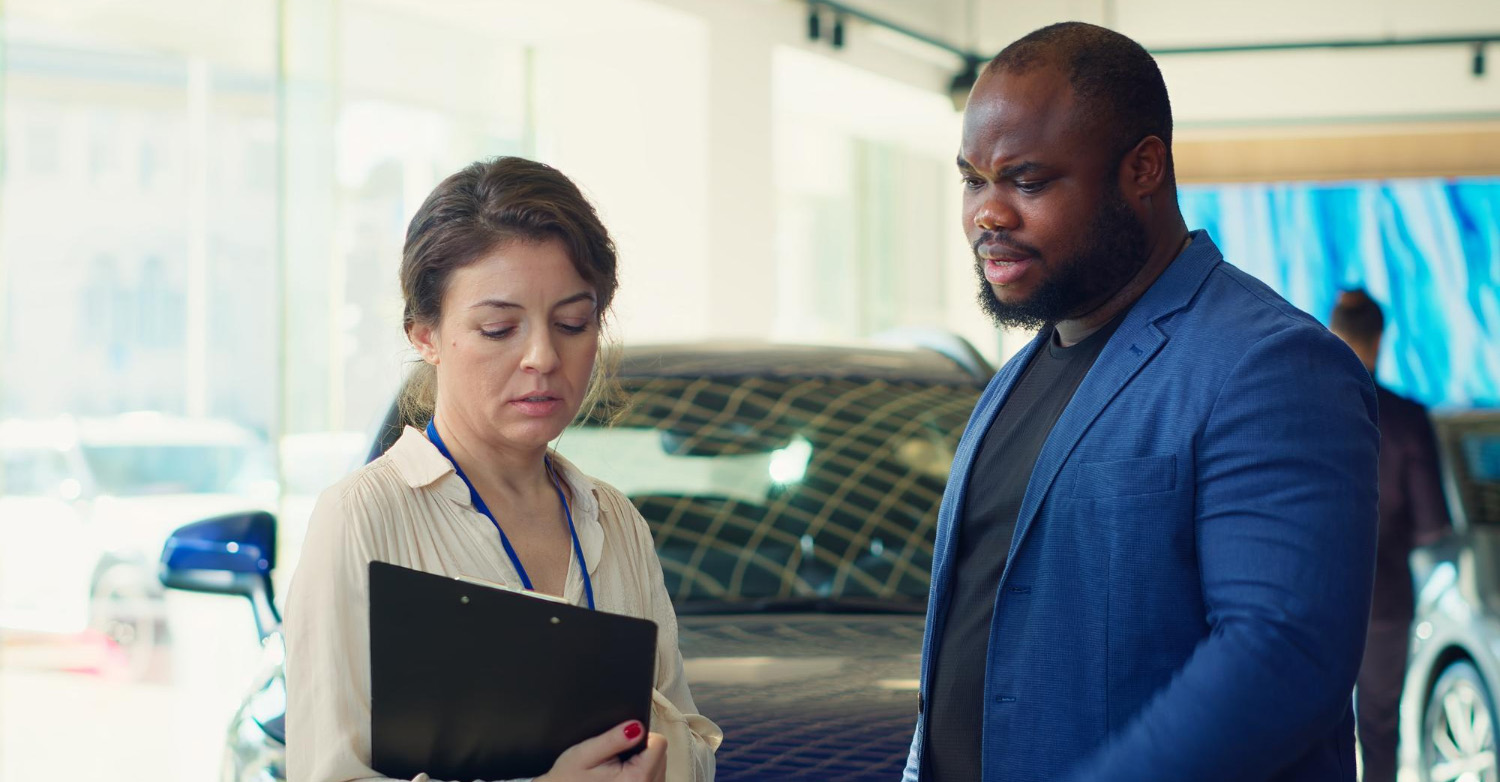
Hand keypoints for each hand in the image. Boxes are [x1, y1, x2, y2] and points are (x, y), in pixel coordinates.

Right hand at [537, 720, 667, 781]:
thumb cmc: (568, 779)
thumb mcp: (585, 754)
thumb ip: (613, 739)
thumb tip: (638, 726)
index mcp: (637, 778)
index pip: (659, 743)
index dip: (640, 736)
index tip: (622, 743)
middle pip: (661, 756)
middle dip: (641, 751)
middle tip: (615, 759)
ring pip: (659, 768)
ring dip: (643, 765)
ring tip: (616, 770)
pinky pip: (653, 780)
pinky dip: (641, 777)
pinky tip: (622, 779)